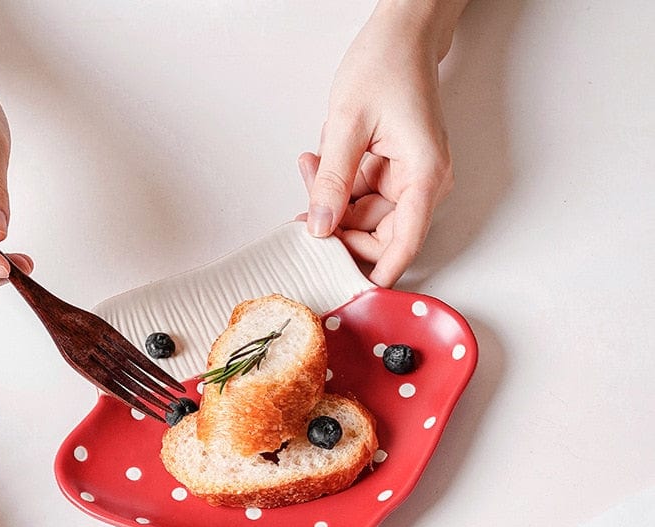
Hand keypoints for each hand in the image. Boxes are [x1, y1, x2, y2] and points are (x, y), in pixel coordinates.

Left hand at [300, 0, 465, 287]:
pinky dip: (338, 189)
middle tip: (304, 214)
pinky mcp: (395, 174)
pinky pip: (363, 198)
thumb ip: (332, 181)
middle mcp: (423, 184)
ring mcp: (410, 180)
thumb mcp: (347, 123)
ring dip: (333, 203)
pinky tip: (318, 164)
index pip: (403, 244)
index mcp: (424, 175)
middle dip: (339, 229)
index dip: (374, 273)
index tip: (347, 292)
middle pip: (380, 236)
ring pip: (366, 218)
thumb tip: (319, 227)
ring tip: (310, 166)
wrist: (403, 33)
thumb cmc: (388, 63)